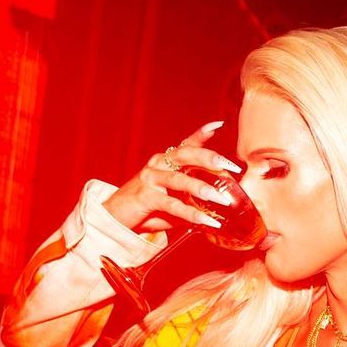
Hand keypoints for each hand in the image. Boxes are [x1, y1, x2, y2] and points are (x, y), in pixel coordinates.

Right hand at [102, 120, 242, 234]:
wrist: (116, 216)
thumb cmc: (148, 207)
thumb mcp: (174, 199)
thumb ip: (192, 198)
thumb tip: (219, 205)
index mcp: (165, 161)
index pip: (186, 145)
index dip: (201, 135)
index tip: (218, 125)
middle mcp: (158, 164)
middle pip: (185, 155)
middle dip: (209, 158)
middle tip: (230, 166)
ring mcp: (151, 179)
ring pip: (179, 180)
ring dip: (202, 189)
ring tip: (222, 199)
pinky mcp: (146, 197)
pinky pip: (172, 205)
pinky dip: (192, 214)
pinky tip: (207, 220)